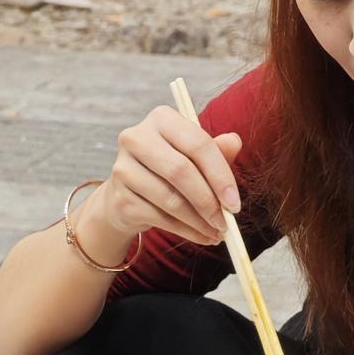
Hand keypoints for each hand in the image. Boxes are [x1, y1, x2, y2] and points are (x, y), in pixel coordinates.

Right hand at [87, 106, 242, 249]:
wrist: (127, 195)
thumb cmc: (168, 170)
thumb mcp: (195, 157)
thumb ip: (216, 150)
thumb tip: (235, 141)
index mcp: (161, 119)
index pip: (198, 144)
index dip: (221, 176)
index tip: (235, 203)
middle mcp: (137, 137)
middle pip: (181, 171)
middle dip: (209, 202)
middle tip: (226, 222)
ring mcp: (122, 167)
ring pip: (170, 199)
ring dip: (199, 221)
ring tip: (217, 233)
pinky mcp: (118, 197)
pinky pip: (159, 218)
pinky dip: (186, 231)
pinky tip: (201, 236)